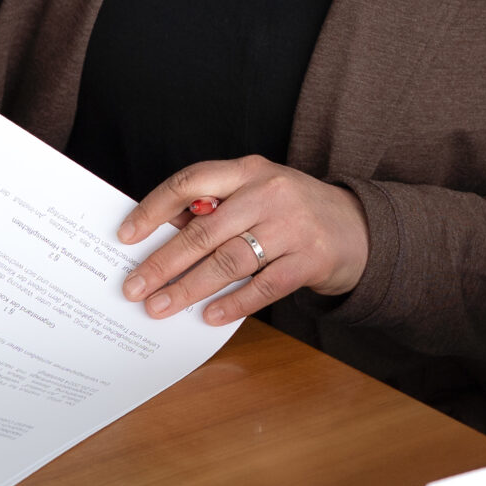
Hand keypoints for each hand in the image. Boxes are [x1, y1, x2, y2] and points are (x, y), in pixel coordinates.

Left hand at [116, 157, 369, 323]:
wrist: (359, 227)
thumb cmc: (294, 211)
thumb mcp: (257, 192)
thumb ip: (215, 206)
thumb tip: (160, 234)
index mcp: (249, 170)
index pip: (191, 182)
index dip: (154, 209)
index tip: (126, 236)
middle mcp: (269, 192)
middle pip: (204, 230)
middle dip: (162, 263)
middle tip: (134, 287)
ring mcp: (292, 226)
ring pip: (229, 261)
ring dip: (189, 288)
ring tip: (160, 307)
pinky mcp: (310, 259)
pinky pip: (264, 286)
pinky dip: (234, 304)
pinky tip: (209, 316)